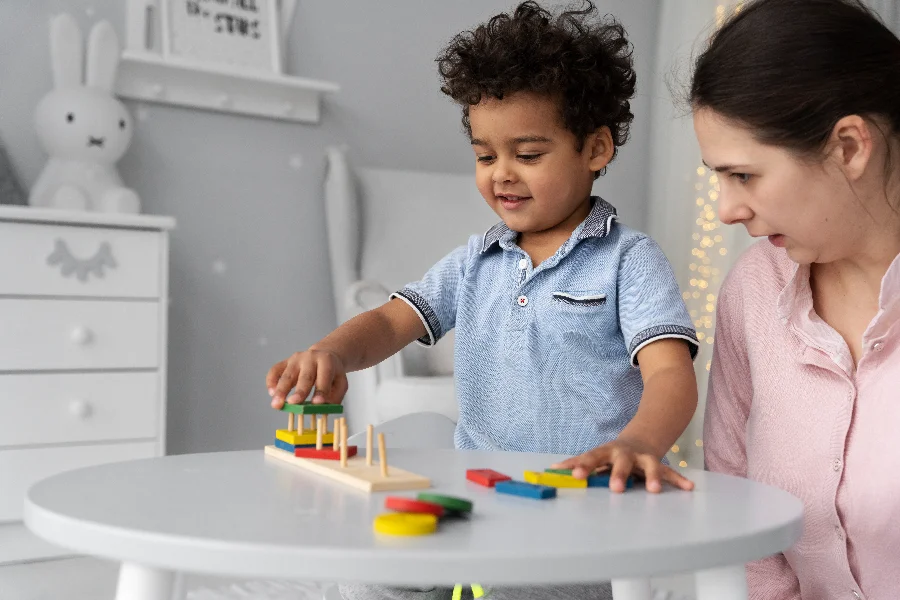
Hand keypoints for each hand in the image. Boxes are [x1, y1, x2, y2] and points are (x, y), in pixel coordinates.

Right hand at [266, 347, 347, 408]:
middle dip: (299, 391)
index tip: (316, 403)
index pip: (324, 377)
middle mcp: (310, 358)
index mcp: (326, 362)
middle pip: (304, 376)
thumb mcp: (340, 383)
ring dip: (281, 390)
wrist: (325, 356)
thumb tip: (322, 409)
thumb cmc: (332, 374)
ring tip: (276, 404)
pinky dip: (271, 382)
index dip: (321, 391)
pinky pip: (275, 370)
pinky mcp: (285, 362)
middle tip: (293, 403)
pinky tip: (272, 393)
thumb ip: (335, 396)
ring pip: (287, 375)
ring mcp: (295, 359)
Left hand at [551, 439, 694, 493]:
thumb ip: (577, 463)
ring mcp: (643, 458)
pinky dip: (678, 480)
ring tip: (654, 490)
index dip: (584, 466)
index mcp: (607, 452)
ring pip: (649, 466)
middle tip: (615, 488)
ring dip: (651, 477)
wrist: (642, 436)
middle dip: (618, 474)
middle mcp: (625, 453)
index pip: (592, 458)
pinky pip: (670, 472)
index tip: (574, 475)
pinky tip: (689, 488)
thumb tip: (551, 471)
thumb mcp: (596, 456)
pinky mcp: (658, 464)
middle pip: (621, 461)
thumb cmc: (612, 453)